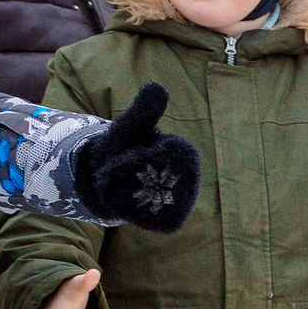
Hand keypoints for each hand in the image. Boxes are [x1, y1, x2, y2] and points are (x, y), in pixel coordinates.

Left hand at [75, 82, 199, 232]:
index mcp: (186, 153)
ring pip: (139, 200)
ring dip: (121, 192)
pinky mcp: (171, 222)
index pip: (152, 159)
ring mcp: (182, 203)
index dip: (130, 159)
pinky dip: (124, 209)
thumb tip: (157, 86)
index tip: (130, 154)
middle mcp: (191, 180)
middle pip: (144, 181)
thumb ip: (143, 109)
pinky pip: (139, 216)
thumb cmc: (125, 146)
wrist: (116, 177)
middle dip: (122, 175)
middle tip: (122, 170)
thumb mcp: (130, 126)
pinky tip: (127, 200)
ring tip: (124, 185)